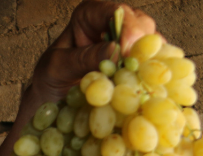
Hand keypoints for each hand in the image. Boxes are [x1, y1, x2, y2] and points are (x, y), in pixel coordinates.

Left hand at [29, 1, 157, 103]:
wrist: (51, 98)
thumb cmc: (50, 76)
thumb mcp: (58, 67)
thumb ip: (83, 58)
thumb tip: (115, 50)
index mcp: (90, 15)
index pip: (115, 11)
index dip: (127, 28)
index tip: (127, 51)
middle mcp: (113, 23)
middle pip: (141, 24)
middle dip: (142, 46)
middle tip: (137, 68)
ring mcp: (127, 43)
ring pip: (151, 44)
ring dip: (149, 62)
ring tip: (142, 80)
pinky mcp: (135, 63)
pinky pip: (152, 63)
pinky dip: (152, 74)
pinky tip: (148, 85)